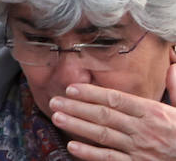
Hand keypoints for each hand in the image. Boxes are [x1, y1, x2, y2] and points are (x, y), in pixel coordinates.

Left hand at [51, 68, 175, 159]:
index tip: (71, 88)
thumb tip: (173, 67)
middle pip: (104, 116)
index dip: (91, 93)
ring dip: (77, 126)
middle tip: (54, 101)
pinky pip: (110, 159)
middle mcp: (143, 130)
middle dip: (76, 108)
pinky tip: (73, 146)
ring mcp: (139, 149)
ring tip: (57, 118)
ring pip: (103, 135)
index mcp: (152, 112)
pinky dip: (90, 154)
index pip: (116, 99)